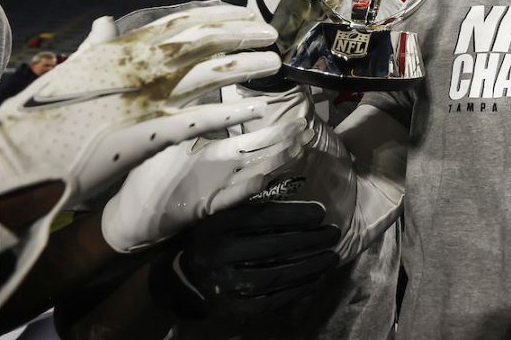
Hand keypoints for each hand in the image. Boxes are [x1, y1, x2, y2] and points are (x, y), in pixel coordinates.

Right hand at [0, 5, 279, 302]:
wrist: (25, 154)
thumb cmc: (47, 111)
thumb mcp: (74, 68)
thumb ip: (98, 44)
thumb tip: (107, 21)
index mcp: (125, 47)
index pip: (184, 20)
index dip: (221, 15)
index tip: (246, 14)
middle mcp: (140, 66)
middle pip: (206, 41)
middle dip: (244, 35)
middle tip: (273, 34)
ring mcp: (147, 98)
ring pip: (212, 75)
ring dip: (248, 67)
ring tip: (275, 64)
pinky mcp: (150, 133)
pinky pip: (201, 120)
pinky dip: (231, 114)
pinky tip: (256, 111)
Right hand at [152, 201, 341, 319]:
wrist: (177, 281)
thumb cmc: (210, 241)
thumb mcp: (221, 218)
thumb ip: (251, 208)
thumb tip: (297, 202)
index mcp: (216, 226)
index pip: (263, 217)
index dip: (295, 214)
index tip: (320, 212)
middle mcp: (219, 255)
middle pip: (275, 246)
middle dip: (310, 239)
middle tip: (333, 234)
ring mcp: (226, 285)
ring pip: (277, 274)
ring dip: (310, 265)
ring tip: (332, 256)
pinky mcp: (234, 309)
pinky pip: (273, 299)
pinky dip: (298, 288)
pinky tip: (315, 278)